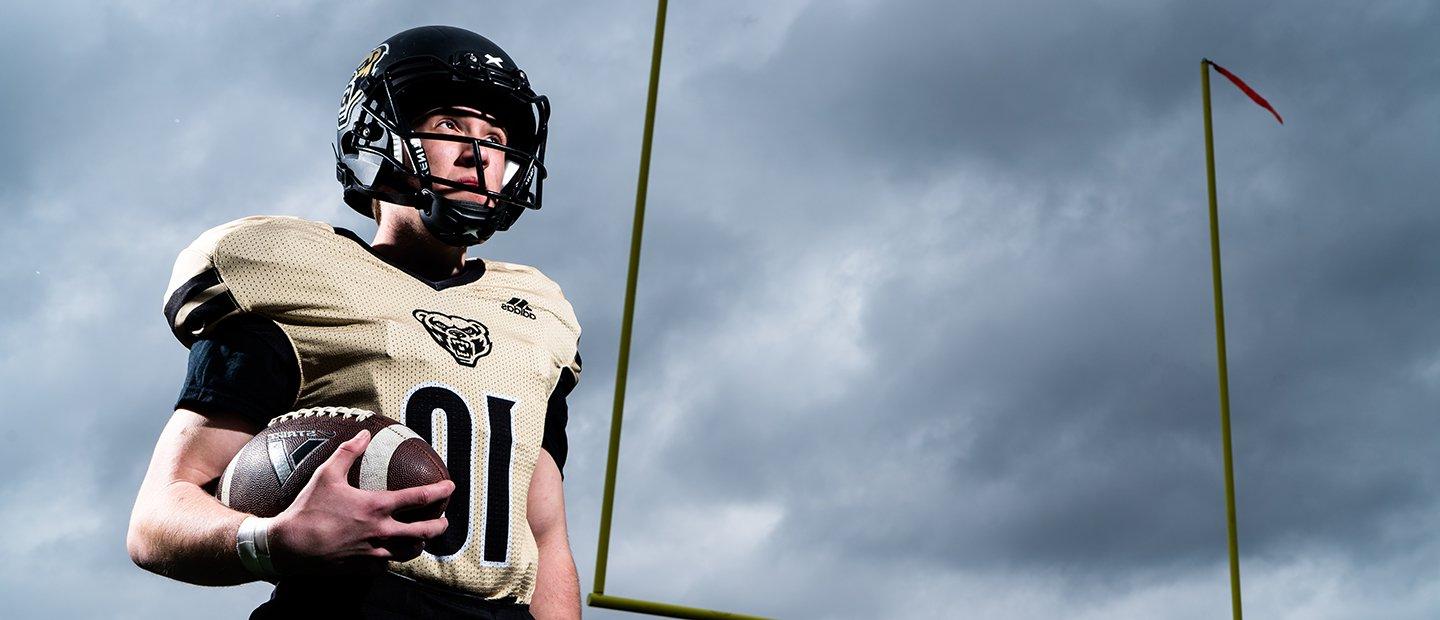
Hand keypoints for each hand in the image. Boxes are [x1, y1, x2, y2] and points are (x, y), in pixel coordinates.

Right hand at [267, 430, 453, 574]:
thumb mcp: (326, 474)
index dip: (439, 492)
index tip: (451, 487)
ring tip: (423, 538)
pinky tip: (394, 552)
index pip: (419, 498)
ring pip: (409, 552)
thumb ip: (349, 452)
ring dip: (420, 544)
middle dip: (439, 526)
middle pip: (423, 531)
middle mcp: (380, 532)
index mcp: (376, 507)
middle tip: (446, 521)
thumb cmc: (307, 508)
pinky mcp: (363, 568)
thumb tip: (365, 432)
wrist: (288, 546)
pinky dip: (395, 557)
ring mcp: (374, 553)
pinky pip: (388, 564)